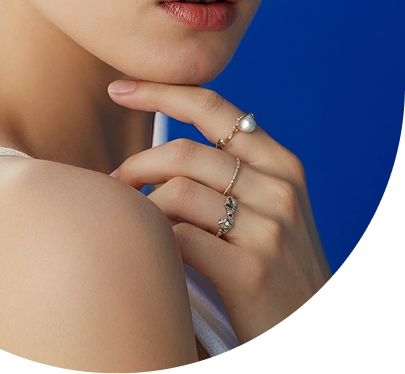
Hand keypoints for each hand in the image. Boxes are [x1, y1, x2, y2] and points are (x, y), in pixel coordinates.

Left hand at [107, 79, 330, 345]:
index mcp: (280, 163)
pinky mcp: (252, 269)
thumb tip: (159, 151)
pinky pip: (179, 236)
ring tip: (132, 221)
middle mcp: (279, 186)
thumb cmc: (274, 273)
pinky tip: (151, 250)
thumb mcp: (268, 210)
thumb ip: (231, 175)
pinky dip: (154, 238)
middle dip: (137, 163)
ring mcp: (269, 226)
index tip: (118, 88)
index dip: (160, 91)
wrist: (308, 334)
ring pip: (178, 191)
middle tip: (114, 182)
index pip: (212, 106)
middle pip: (185, 152)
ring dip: (143, 205)